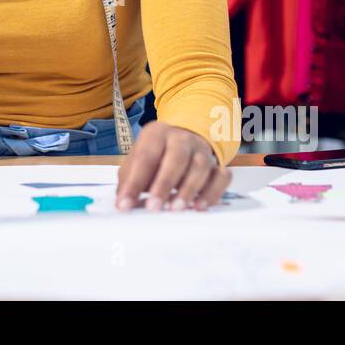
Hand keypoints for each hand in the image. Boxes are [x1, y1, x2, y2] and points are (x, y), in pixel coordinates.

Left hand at [115, 121, 230, 211]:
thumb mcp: (138, 161)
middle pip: (176, 158)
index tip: (125, 205)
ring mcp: (202, 151)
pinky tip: (200, 207)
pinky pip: (221, 176)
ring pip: (200, 166)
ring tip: (176, 209)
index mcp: (156, 134)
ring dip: (189, 190)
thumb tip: (123, 203)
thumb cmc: (156, 155)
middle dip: (164, 184)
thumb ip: (129, 180)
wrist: (185, 137)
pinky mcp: (217, 165)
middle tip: (153, 207)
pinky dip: (213, 192)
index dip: (134, 182)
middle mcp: (181, 139)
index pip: (145, 157)